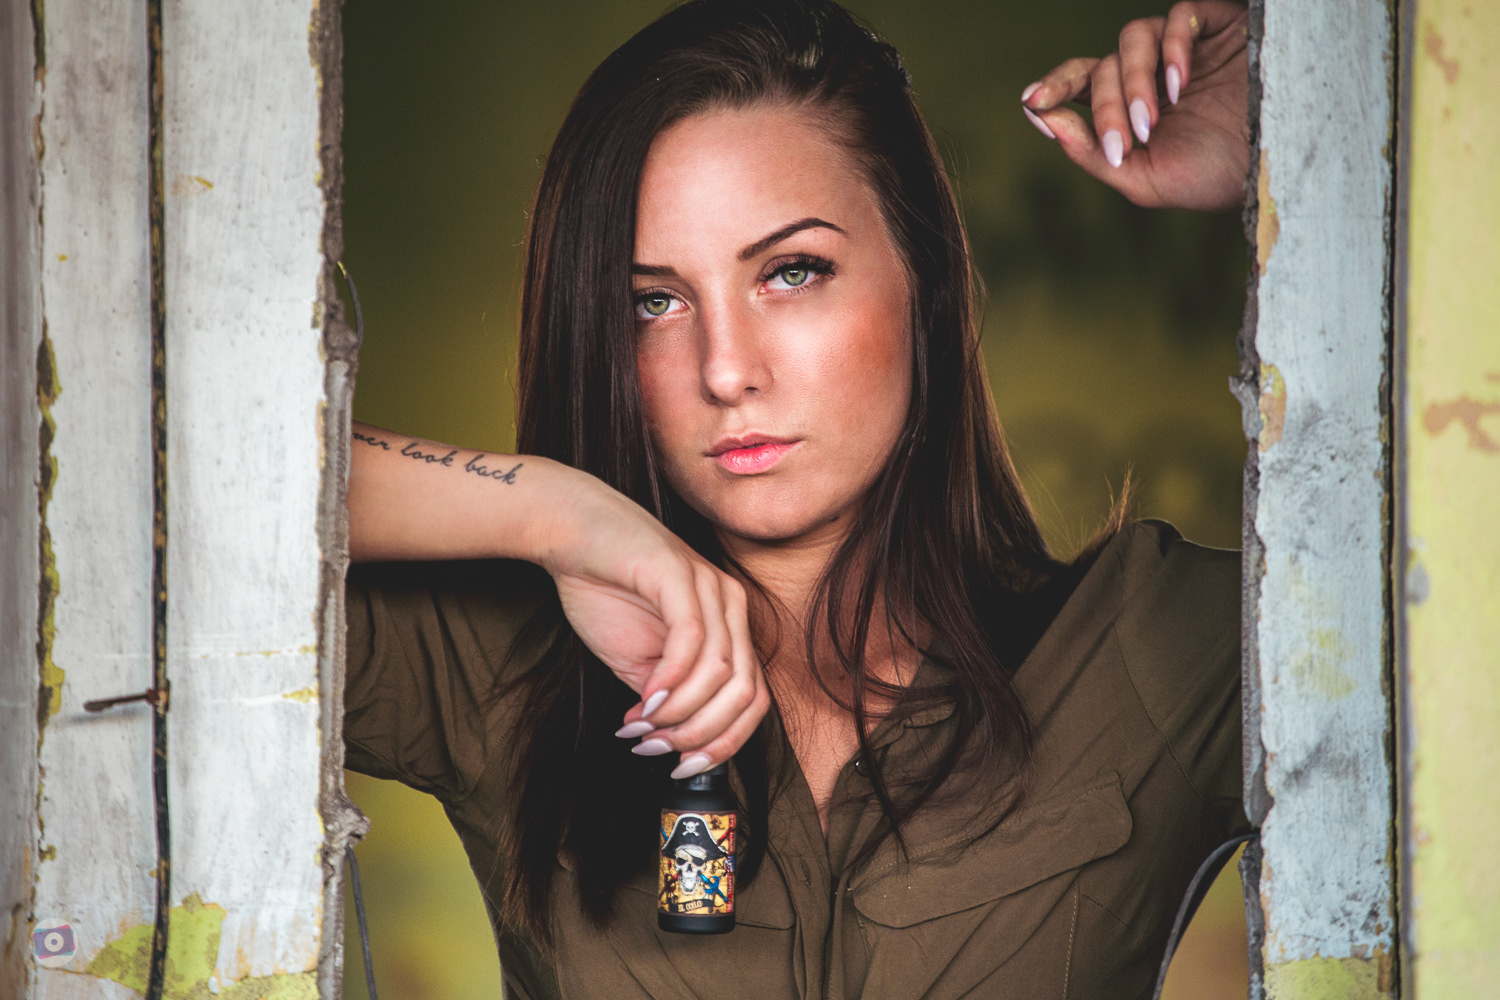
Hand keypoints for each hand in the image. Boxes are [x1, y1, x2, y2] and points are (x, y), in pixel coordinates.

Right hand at [534, 469, 769, 778]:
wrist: (568, 532)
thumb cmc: (604, 588)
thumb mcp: (639, 660)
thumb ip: (664, 698)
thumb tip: (670, 742)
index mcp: (729, 626)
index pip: (754, 701)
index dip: (722, 743)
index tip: (681, 765)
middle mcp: (731, 605)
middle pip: (746, 693)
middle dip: (702, 735)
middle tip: (657, 748)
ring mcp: (709, 586)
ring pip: (722, 673)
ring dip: (680, 713)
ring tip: (642, 726)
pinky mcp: (679, 574)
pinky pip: (692, 640)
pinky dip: (671, 681)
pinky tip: (645, 698)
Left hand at [1021, 1, 1249, 211]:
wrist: (1276, 169)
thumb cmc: (1212, 180)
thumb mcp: (1141, 179)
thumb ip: (1089, 153)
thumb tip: (1042, 119)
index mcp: (1129, 105)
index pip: (1080, 81)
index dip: (1054, 85)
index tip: (1032, 101)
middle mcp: (1150, 71)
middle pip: (1103, 66)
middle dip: (1105, 106)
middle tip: (1126, 143)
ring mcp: (1183, 47)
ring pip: (1132, 38)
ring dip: (1133, 81)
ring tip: (1153, 120)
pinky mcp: (1219, 25)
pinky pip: (1179, 15)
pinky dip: (1170, 48)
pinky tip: (1179, 84)